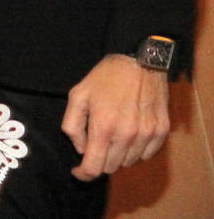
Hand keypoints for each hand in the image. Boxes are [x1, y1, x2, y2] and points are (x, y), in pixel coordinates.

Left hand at [62, 53, 170, 179]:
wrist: (140, 62)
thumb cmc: (105, 78)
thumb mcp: (78, 95)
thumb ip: (73, 125)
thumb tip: (81, 149)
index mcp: (104, 127)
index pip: (94, 167)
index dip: (83, 174)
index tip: (78, 171)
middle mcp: (127, 135)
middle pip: (111, 167)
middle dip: (99, 160)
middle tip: (95, 143)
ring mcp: (147, 134)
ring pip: (129, 162)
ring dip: (118, 155)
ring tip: (112, 134)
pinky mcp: (161, 131)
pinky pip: (147, 154)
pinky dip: (136, 150)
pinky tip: (129, 134)